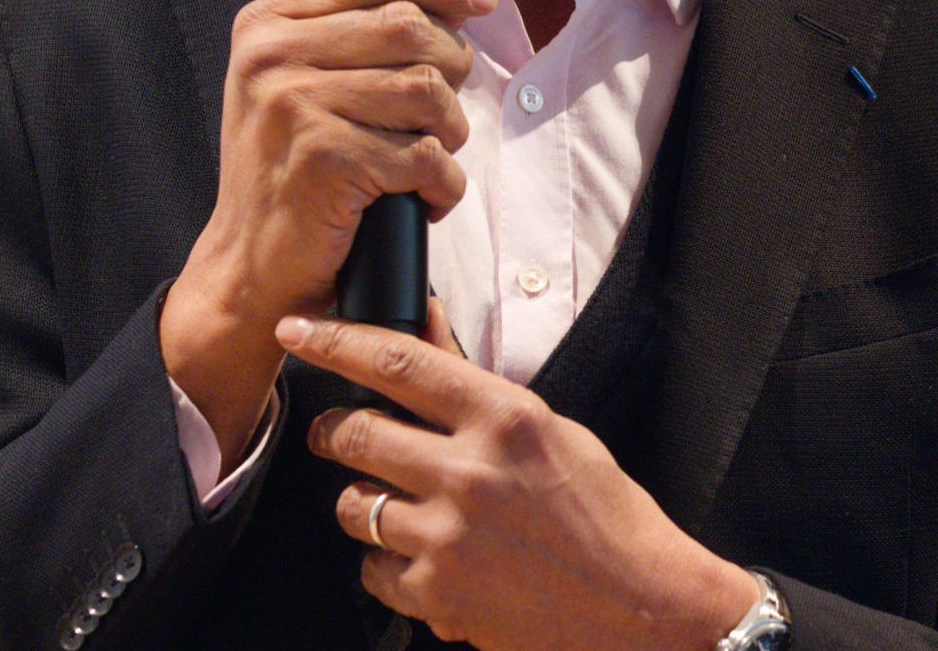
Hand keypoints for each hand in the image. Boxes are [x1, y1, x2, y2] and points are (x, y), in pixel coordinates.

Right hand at [160, 0, 495, 464]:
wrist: (249, 263)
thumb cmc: (290, 167)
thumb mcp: (296, 79)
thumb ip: (352, 29)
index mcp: (267, 23)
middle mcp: (272, 54)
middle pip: (406, 24)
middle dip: (450, 63)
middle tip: (445, 107)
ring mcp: (294, 103)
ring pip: (424, 87)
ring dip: (450, 129)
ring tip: (435, 154)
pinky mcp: (326, 157)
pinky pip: (424, 155)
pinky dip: (443, 183)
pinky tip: (427, 198)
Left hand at [279, 313, 758, 650]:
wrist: (641, 606)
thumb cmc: (603, 511)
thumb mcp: (548, 427)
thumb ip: (476, 390)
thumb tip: (422, 334)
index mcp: (502, 415)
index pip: (396, 361)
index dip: (335, 341)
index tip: (297, 330)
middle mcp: (469, 471)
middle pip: (355, 431)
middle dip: (332, 428)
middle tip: (336, 431)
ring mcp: (449, 538)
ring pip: (354, 503)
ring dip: (362, 499)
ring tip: (395, 502)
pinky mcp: (437, 598)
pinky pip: (373, 569)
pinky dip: (387, 562)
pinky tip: (425, 558)